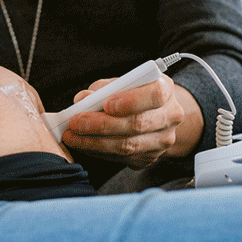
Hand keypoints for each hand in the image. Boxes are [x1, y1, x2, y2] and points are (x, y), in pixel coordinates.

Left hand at [60, 76, 201, 169]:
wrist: (153, 114)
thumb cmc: (132, 93)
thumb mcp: (121, 83)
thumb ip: (103, 88)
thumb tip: (83, 99)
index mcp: (165, 90)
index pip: (154, 95)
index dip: (130, 101)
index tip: (106, 104)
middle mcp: (169, 116)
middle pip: (137, 124)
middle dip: (101, 125)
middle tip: (75, 123)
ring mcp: (162, 141)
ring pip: (128, 146)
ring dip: (95, 142)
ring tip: (72, 136)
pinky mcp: (150, 157)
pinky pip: (121, 158)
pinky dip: (98, 152)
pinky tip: (83, 144)